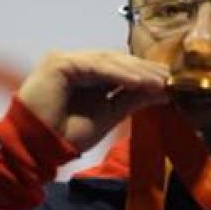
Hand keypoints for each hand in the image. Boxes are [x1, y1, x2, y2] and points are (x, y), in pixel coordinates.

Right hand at [17, 51, 170, 151]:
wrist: (39, 148)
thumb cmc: (69, 135)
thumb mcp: (110, 114)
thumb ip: (133, 99)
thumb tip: (162, 90)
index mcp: (87, 74)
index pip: (121, 68)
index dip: (145, 73)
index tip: (171, 82)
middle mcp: (77, 63)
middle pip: (117, 61)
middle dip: (145, 70)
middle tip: (171, 78)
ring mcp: (67, 60)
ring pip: (109, 62)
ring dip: (136, 72)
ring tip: (159, 82)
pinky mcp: (60, 63)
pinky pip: (96, 67)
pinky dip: (119, 74)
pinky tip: (139, 83)